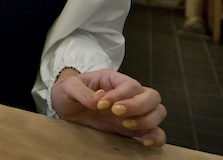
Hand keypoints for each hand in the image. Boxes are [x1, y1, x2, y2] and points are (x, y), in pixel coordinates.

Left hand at [51, 68, 166, 146]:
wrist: (64, 109)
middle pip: (151, 96)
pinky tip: (144, 142)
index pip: (130, 84)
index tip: (103, 104)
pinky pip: (155, 132)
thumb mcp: (68, 88)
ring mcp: (133, 112)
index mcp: (113, 80)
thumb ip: (81, 91)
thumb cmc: (67, 92)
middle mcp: (127, 94)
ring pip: (157, 112)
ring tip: (126, 125)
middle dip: (138, 106)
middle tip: (117, 114)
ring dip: (147, 120)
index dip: (121, 95)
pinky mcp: (132, 128)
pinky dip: (156, 137)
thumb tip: (99, 99)